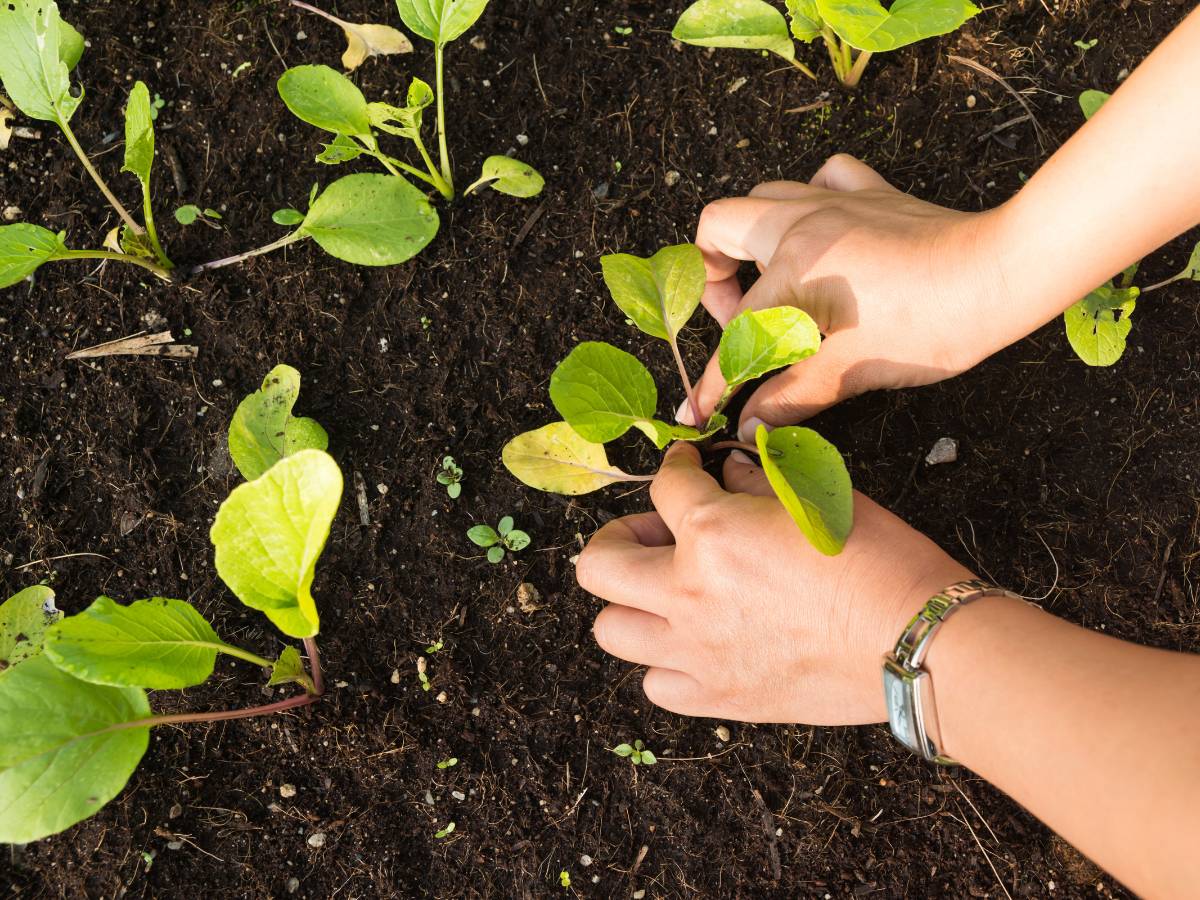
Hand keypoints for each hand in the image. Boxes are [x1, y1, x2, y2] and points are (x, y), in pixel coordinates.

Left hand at [576, 443, 971, 723]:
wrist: (915, 640)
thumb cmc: (878, 560)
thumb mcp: (816, 496)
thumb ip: (758, 480)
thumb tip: (729, 471)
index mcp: (712, 532)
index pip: (663, 486)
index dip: (677, 467)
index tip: (689, 469)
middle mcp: (687, 593)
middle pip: (598, 564)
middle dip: (617, 536)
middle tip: (654, 533)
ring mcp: (695, 651)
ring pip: (611, 630)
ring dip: (631, 603)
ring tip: (667, 594)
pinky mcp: (718, 698)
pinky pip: (656, 684)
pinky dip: (665, 663)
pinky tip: (695, 645)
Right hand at [687, 154, 1015, 438]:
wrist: (1004, 274)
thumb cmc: (934, 322)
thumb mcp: (853, 370)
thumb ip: (791, 396)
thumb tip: (751, 424)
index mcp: (794, 265)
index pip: (738, 330)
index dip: (714, 379)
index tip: (701, 408)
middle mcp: (804, 221)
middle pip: (718, 225)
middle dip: (714, 277)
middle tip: (742, 321)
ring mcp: (837, 198)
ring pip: (764, 196)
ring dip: (752, 239)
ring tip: (772, 284)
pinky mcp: (872, 192)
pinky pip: (821, 178)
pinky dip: (809, 202)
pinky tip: (820, 235)